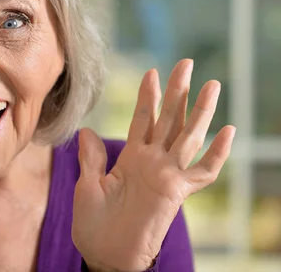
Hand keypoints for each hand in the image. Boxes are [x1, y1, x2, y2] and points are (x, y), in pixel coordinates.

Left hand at [72, 59, 234, 270]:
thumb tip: (87, 130)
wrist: (104, 256)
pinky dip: (217, 155)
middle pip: (169, 119)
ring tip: (212, 85)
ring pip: (188, 137)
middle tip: (185, 63)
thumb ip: (92, 159)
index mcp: (131, 157)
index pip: (143, 120)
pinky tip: (228, 132)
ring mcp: (166, 175)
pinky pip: (203, 172)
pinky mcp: (176, 192)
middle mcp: (152, 161)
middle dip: (177, 92)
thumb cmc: (93, 225)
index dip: (148, 97)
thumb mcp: (87, 186)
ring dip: (200, 112)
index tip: (152, 73)